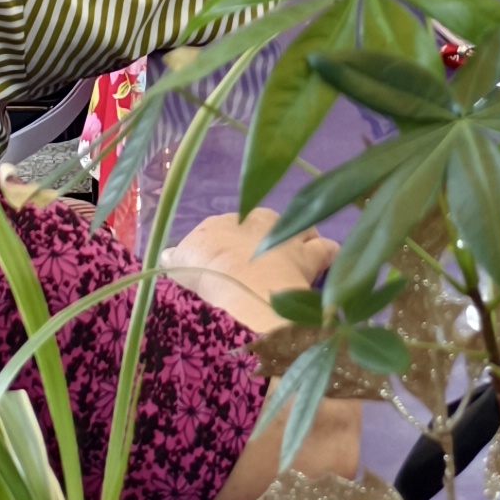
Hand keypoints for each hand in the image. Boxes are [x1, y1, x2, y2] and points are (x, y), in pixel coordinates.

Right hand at [165, 212, 333, 327]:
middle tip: (276, 261)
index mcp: (234, 220)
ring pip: (310, 231)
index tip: (243, 257)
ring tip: (311, 262)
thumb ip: (178, 258)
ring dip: (312, 245)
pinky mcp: (312, 257)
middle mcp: (266, 221)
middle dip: (280, 239)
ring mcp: (292, 237)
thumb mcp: (181, 262)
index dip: (246, 240)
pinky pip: (330, 251)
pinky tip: (330, 273)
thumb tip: (167, 255)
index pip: (245, 224)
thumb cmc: (202, 268)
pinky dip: (332, 259)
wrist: (233, 279)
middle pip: (279, 224)